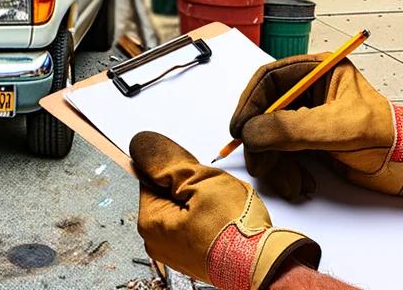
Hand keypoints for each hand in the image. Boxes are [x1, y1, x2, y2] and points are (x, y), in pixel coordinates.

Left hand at [130, 132, 319, 288]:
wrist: (268, 266)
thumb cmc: (238, 232)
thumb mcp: (200, 181)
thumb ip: (168, 161)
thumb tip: (143, 145)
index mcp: (150, 223)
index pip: (152, 176)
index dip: (177, 169)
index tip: (195, 175)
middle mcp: (157, 242)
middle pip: (167, 193)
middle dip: (189, 187)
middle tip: (211, 195)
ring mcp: (176, 253)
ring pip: (183, 208)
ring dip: (200, 202)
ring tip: (220, 211)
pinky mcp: (194, 258)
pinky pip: (195, 225)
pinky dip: (208, 219)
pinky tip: (223, 223)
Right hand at [230, 55, 402, 198]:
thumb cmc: (386, 137)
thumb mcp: (337, 127)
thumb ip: (291, 128)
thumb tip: (250, 132)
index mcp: (316, 72)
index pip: (269, 79)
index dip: (250, 102)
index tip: (239, 127)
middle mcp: (306, 92)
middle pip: (264, 109)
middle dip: (260, 139)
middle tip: (256, 161)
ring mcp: (305, 118)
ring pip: (269, 135)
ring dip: (272, 162)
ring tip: (286, 182)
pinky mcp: (306, 142)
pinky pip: (280, 154)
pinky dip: (284, 171)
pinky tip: (299, 183)